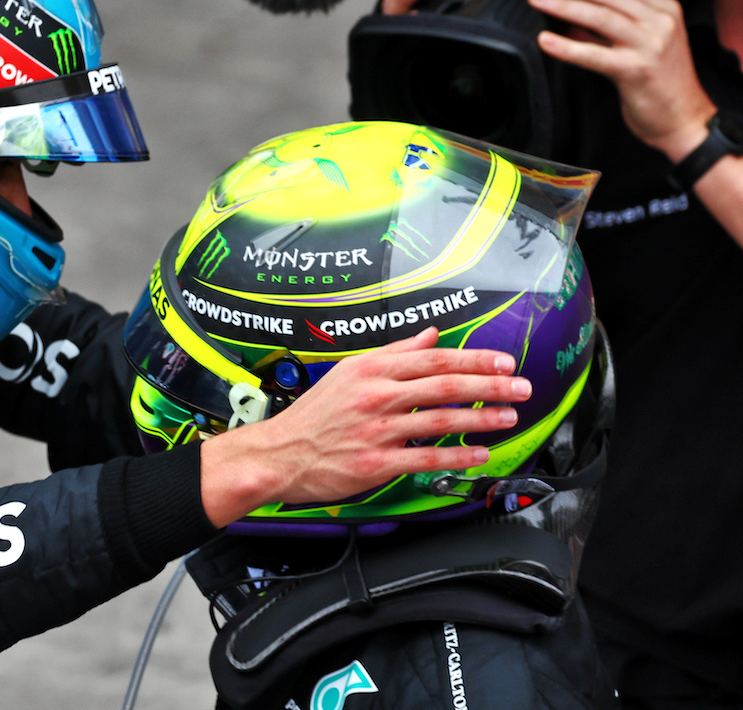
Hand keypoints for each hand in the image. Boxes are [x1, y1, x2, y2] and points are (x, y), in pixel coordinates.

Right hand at [199, 327, 528, 526]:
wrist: (279, 454)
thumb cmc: (314, 415)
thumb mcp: (349, 371)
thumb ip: (394, 353)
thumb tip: (430, 335)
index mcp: (371, 369)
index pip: (433, 358)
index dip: (473, 360)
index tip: (503, 362)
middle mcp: (376, 396)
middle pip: (445, 386)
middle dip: (490, 386)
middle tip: (520, 387)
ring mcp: (376, 430)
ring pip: (440, 420)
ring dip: (481, 419)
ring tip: (508, 417)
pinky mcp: (375, 463)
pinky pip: (426, 457)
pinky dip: (457, 456)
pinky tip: (479, 454)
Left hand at [526, 0, 716, 159]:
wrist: (683, 119)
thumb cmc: (660, 84)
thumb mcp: (638, 45)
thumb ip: (605, 30)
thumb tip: (569, 16)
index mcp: (662, 8)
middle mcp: (659, 21)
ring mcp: (650, 43)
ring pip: (600, 16)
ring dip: (563, 5)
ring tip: (537, 0)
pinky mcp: (636, 69)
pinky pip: (595, 54)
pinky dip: (568, 46)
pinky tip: (547, 40)